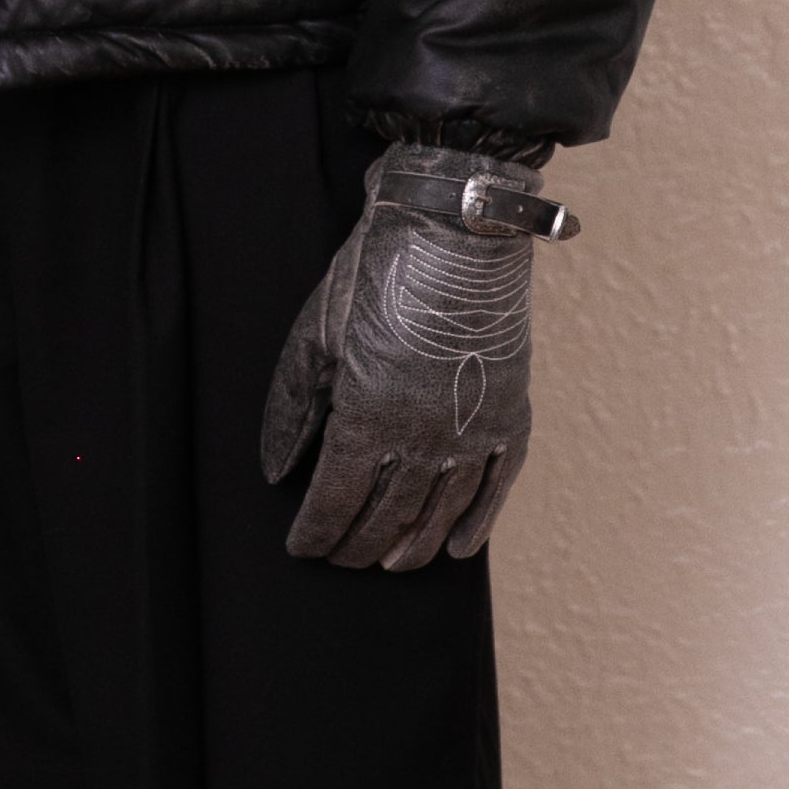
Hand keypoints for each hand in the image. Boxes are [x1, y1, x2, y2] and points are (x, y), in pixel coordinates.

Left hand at [261, 145, 568, 569]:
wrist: (454, 225)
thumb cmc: (376, 270)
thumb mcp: (316, 333)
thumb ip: (295, 407)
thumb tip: (278, 469)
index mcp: (369, 418)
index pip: (337, 502)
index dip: (317, 532)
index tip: (302, 545)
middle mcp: (424, 438)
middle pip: (386, 518)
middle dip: (358, 545)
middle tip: (341, 557)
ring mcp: (473, 430)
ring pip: (440, 515)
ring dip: (413, 546)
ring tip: (393, 562)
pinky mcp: (510, 413)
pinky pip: (496, 488)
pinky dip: (478, 523)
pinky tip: (460, 545)